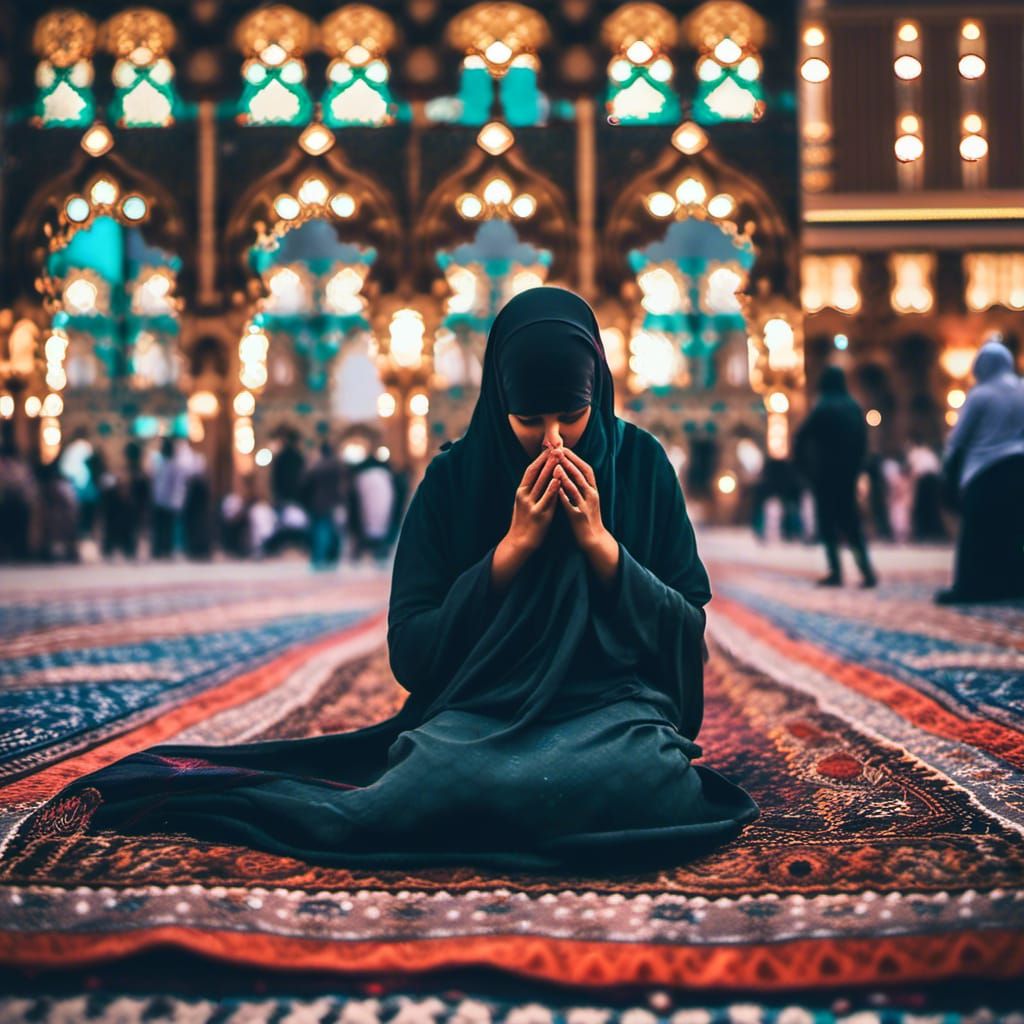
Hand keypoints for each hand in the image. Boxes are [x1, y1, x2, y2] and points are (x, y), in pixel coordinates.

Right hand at [509, 448, 561, 552]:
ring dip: (551, 468)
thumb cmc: (524, 522)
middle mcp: (524, 495)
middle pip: (536, 472)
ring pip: (542, 482)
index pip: (531, 470)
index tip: (549, 447)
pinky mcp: (539, 514)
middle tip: (557, 446)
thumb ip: (531, 490)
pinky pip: (547, 498)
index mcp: (520, 491)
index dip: (540, 458)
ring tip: (559, 456)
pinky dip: (553, 487)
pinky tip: (559, 478)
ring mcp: (531, 504)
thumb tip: (540, 476)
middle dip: (547, 458)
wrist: (519, 543)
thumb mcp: (524, 503)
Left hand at [554, 448, 619, 584]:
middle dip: (570, 462)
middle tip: (559, 451)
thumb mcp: (588, 499)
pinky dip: (562, 494)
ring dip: (567, 475)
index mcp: (593, 490)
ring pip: (576, 487)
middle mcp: (592, 495)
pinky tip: (555, 487)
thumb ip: (582, 486)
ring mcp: (586, 506)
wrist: (594, 539)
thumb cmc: (587, 518)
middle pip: (582, 474)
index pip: (586, 469)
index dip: (576, 458)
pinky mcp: (578, 516)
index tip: (565, 448)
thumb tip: (572, 470)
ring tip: (557, 465)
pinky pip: (569, 503)